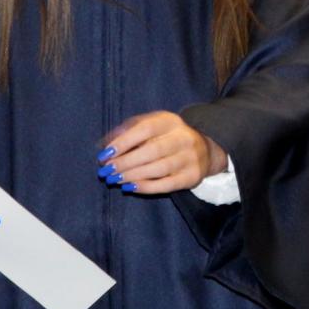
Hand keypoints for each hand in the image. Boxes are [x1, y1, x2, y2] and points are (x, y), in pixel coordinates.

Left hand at [98, 111, 226, 194]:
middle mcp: (183, 137)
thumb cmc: (167, 137)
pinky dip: (145, 187)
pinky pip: (166, 185)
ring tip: (114, 180)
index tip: (104, 154)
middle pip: (152, 151)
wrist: (204, 149)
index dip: (123, 142)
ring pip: (158, 169)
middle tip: (106, 171)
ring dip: (132, 176)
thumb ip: (127, 130)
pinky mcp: (192, 176)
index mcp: (170, 121)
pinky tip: (130, 187)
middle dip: (125, 162)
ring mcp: (190, 158)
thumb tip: (104, 145)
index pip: (145, 129)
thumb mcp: (151, 125)